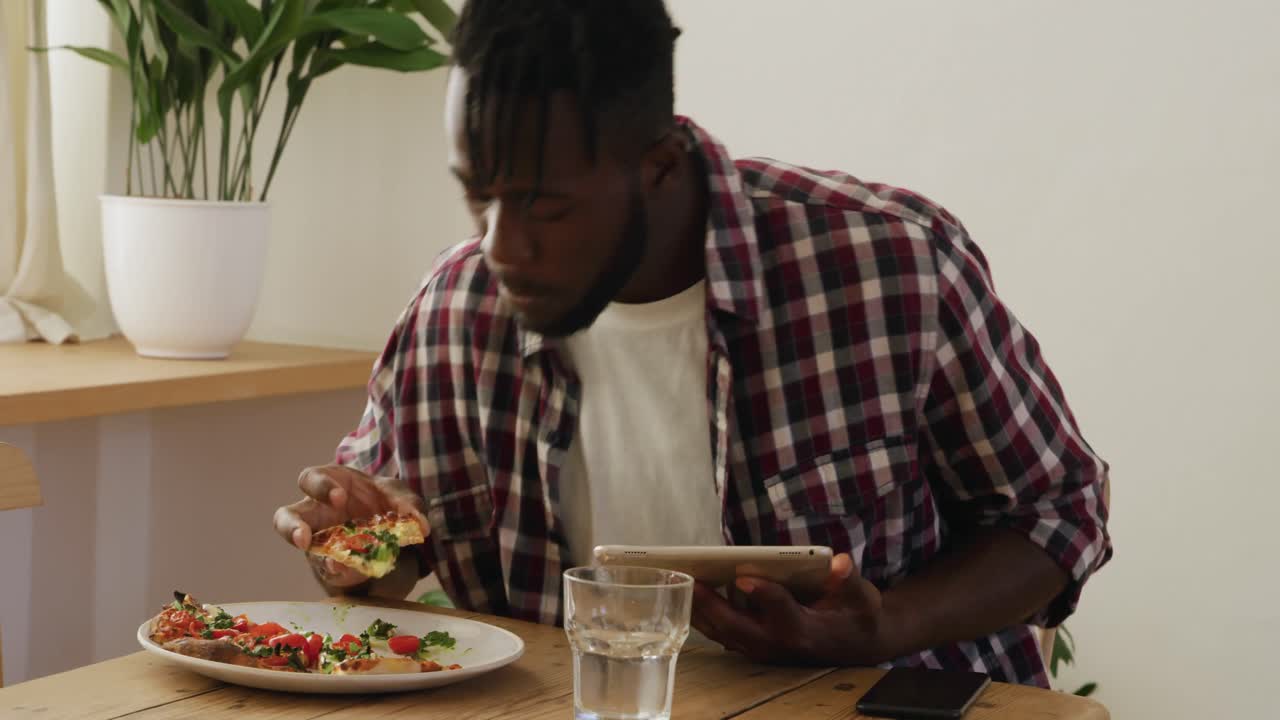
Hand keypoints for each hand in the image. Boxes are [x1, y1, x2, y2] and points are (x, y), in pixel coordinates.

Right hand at [272, 464, 428, 589]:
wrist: (386, 527)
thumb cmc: (381, 500)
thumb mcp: (397, 496)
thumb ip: (408, 504)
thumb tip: (421, 526)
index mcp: (329, 485)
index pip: (311, 479)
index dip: (320, 487)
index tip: (339, 497)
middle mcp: (314, 513)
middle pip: (287, 516)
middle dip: (294, 525)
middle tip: (307, 536)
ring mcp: (317, 541)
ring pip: (297, 552)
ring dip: (309, 564)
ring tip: (325, 566)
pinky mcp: (327, 564)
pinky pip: (325, 569)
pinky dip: (339, 572)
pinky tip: (349, 573)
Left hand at [690, 553, 892, 666]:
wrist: (855, 644)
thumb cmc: (856, 614)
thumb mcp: (861, 595)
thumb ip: (847, 579)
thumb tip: (839, 562)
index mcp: (807, 630)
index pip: (782, 612)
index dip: (765, 595)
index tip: (745, 575)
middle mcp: (780, 644)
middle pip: (739, 626)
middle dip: (712, 603)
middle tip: (690, 577)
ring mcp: (764, 648)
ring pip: (724, 632)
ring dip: (700, 609)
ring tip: (678, 581)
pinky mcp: (755, 646)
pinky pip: (723, 632)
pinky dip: (704, 615)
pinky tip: (690, 591)